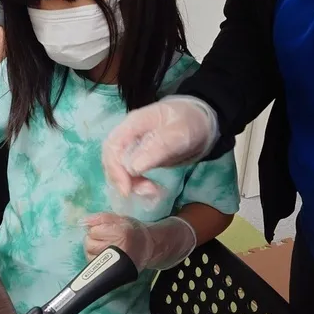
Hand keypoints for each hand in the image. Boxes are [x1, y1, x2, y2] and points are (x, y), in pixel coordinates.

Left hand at [83, 213, 195, 271]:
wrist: (149, 248)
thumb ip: (100, 218)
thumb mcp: (120, 219)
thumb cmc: (133, 231)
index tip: (104, 229)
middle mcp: (118, 248)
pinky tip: (104, 254)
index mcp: (122, 233)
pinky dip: (94, 257)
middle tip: (104, 237)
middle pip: (89, 242)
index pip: (93, 231)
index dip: (96, 229)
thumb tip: (82, 222)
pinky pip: (93, 263)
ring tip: (104, 246)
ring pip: (89, 253)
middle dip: (92, 238)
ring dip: (92, 248)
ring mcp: (116, 262)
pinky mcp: (113, 272)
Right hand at [102, 96, 218, 196]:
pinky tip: (151, 189)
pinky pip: (130, 172)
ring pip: (120, 168)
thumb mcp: (178, 134)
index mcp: (133, 124)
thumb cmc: (190, 122)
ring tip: (152, 192)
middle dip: (122, 179)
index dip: (114, 169)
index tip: (127, 189)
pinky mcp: (139, 157)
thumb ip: (157, 148)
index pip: (112, 146)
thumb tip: (133, 168)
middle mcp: (127, 135)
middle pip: (112, 159)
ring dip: (131, 183)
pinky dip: (137, 184)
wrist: (201, 121)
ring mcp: (132, 146)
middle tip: (146, 192)